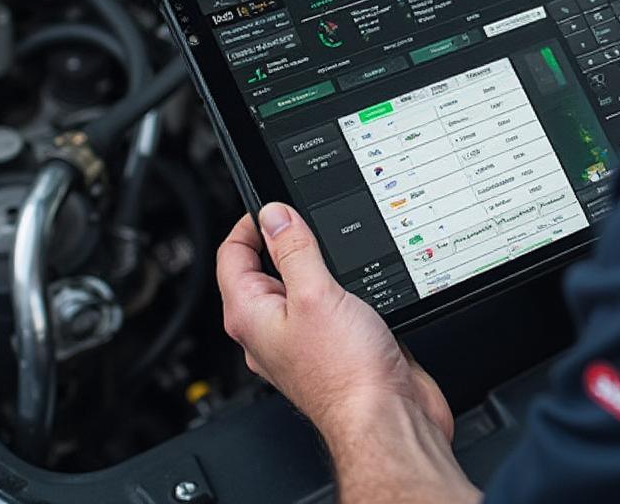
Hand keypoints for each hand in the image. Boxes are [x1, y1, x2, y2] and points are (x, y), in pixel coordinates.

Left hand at [216, 203, 453, 442]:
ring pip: (299, 283)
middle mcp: (271, 328)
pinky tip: (360, 275)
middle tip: (309, 216)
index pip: (232, 255)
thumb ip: (294, 249)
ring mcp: (302, 337)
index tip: (273, 202)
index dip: (249, 223)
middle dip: (285, 237)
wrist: (388, 418)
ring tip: (336, 242)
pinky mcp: (334, 343)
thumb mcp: (315, 294)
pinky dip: (340, 282)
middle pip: (263, 267)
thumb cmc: (346, 374)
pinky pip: (328, 301)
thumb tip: (275, 214)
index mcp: (251, 315)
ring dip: (316, 260)